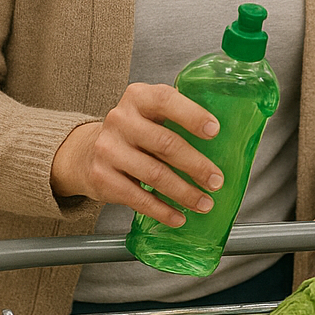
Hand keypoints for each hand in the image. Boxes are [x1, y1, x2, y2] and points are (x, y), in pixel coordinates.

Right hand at [50, 83, 223, 227]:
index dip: (192, 115)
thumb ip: (179, 116)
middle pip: (165, 143)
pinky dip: (162, 210)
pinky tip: (178, 216)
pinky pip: (137, 198)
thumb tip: (229, 137)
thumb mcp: (151, 113)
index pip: (166, 100)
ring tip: (204, 203)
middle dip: (196, 165)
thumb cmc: (135, 132)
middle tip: (217, 180)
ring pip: (154, 174)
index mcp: (138, 97)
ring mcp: (108, 149)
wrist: (86, 152)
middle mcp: (120, 120)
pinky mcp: (102, 177)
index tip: (215, 131)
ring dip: (184, 193)